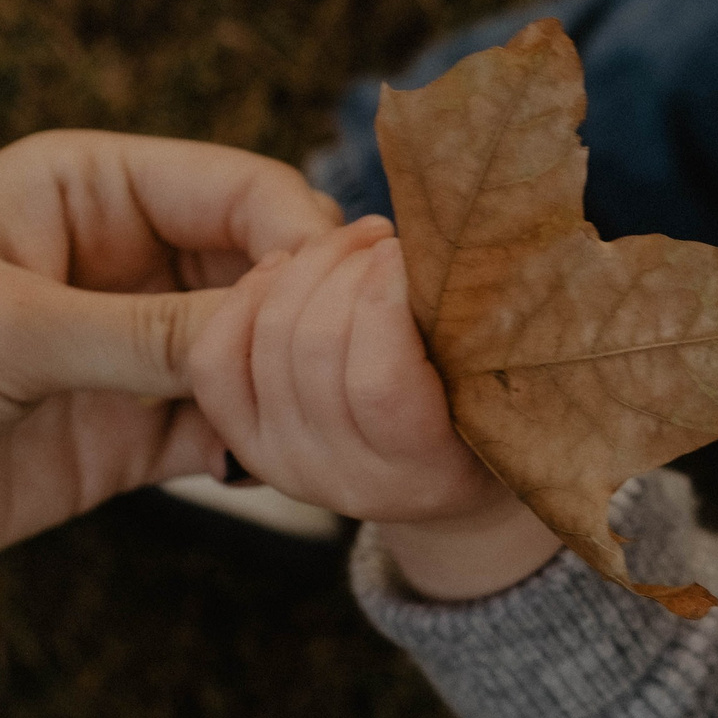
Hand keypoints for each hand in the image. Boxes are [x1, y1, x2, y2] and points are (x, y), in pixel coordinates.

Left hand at [0, 131, 342, 678]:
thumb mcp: (7, 327)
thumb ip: (154, 331)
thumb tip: (291, 330)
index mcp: (85, 184)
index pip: (242, 190)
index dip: (310, 244)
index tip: (366, 308)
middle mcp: (114, 261)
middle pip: (262, 273)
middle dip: (322, 319)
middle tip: (390, 376)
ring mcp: (117, 356)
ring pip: (251, 360)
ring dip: (304, 390)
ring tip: (364, 431)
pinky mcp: (110, 445)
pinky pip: (219, 436)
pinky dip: (268, 451)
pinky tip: (308, 469)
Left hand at [186, 216, 560, 600]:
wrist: (441, 483)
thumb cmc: (487, 413)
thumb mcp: (499, 386)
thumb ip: (470, 329)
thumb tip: (437, 244)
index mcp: (423, 469)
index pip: (379, 382)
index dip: (383, 297)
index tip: (404, 247)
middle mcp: (344, 479)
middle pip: (312, 350)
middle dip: (341, 269)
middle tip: (376, 234)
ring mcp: (286, 464)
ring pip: (265, 343)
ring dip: (302, 270)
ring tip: (345, 241)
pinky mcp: (247, 443)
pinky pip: (218, 361)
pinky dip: (243, 301)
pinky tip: (281, 266)